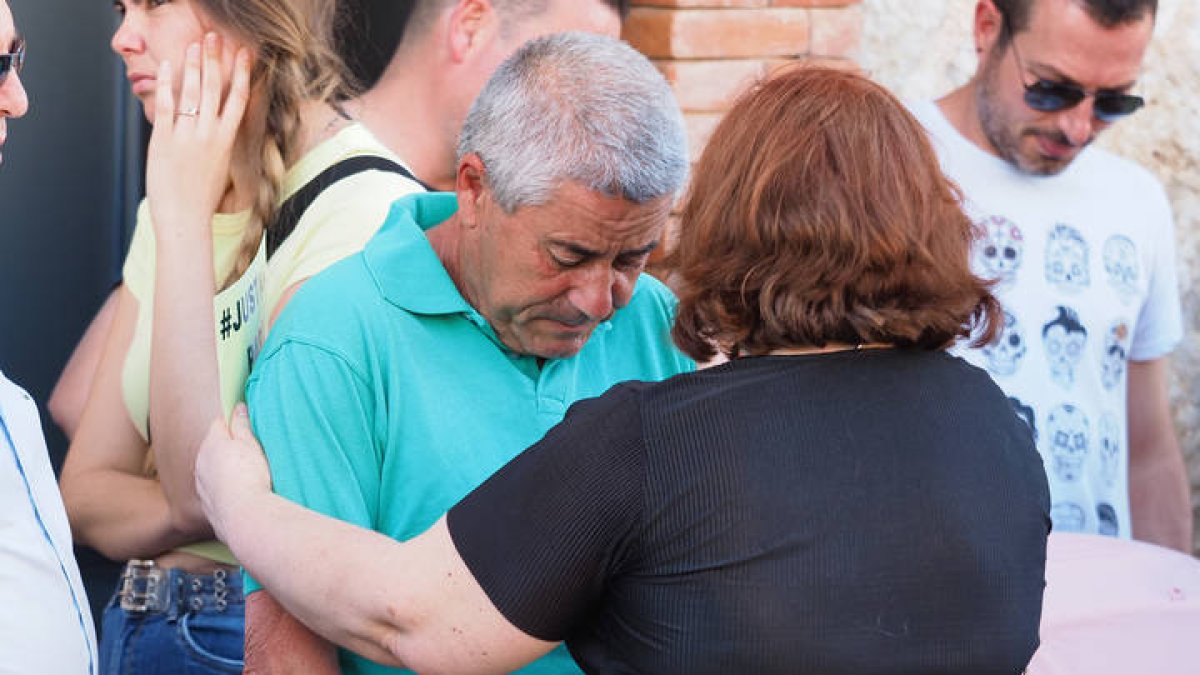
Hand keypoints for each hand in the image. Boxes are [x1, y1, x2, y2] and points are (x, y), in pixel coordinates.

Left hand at [146, 32, 250, 239]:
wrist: (185, 217)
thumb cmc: (202, 197)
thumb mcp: (219, 166)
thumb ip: (216, 142)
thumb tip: (213, 123)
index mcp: (226, 140)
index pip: (238, 99)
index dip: (242, 73)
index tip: (243, 54)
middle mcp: (209, 134)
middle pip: (215, 87)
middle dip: (215, 59)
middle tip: (214, 37)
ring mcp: (187, 135)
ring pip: (193, 91)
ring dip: (193, 64)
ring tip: (194, 44)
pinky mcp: (164, 139)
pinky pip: (166, 104)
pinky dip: (165, 83)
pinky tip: (165, 66)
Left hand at [195, 403, 272, 544]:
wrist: (244, 517)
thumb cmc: (249, 477)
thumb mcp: (250, 445)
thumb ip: (242, 425)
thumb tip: (238, 407)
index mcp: (211, 444)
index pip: (219, 423)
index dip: (233, 423)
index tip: (246, 426)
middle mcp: (200, 463)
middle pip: (214, 447)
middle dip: (228, 446)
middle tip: (251, 452)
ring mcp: (201, 485)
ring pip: (212, 469)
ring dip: (224, 469)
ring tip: (247, 475)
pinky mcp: (206, 504)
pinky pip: (214, 489)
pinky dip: (224, 488)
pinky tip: (240, 493)